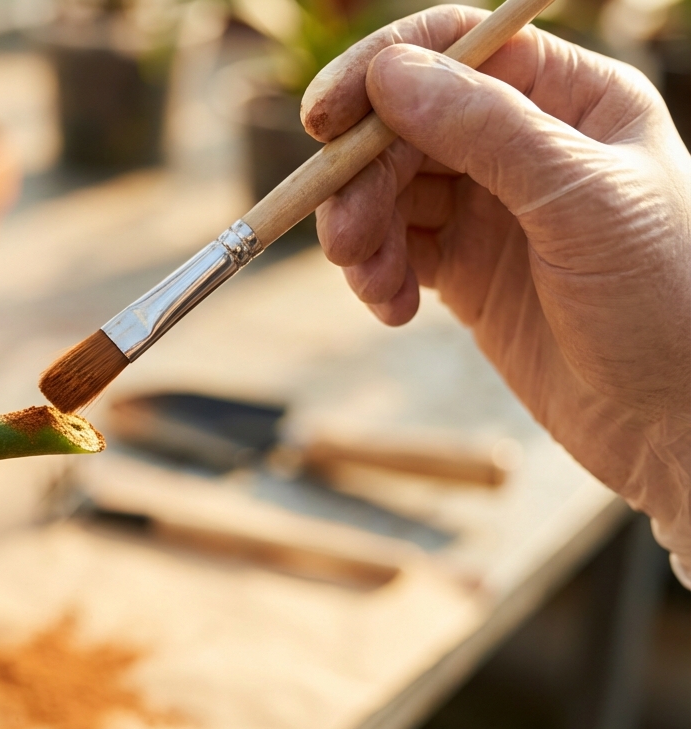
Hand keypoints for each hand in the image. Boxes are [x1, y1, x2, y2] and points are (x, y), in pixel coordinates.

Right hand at [301, 6, 690, 579]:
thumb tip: (389, 74)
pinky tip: (393, 310)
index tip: (325, 122)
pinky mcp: (466, 270)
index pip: (457, 51)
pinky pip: (395, 249)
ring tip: (373, 286)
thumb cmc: (666, 304)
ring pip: (390, 190)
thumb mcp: (581, 204)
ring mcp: (493, 208)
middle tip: (343, 241)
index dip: (381, 73)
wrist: (675, 424)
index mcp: (574, 99)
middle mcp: (526, 144)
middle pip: (406, 126)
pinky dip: (377, 275)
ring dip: (363, 233)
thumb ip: (487, 131)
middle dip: (362, 180)